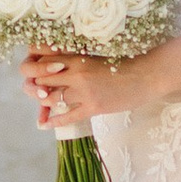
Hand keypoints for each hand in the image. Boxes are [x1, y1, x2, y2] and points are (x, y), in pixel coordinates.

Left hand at [23, 45, 151, 127]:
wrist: (146, 75)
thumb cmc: (124, 64)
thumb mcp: (96, 57)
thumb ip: (76, 61)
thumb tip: (58, 65)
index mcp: (77, 57)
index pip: (42, 60)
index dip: (35, 67)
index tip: (35, 73)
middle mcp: (76, 73)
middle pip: (41, 80)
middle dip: (35, 86)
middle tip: (35, 91)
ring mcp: (84, 92)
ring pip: (51, 98)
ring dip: (44, 102)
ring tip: (42, 105)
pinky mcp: (93, 107)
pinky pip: (67, 116)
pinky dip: (53, 121)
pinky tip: (45, 124)